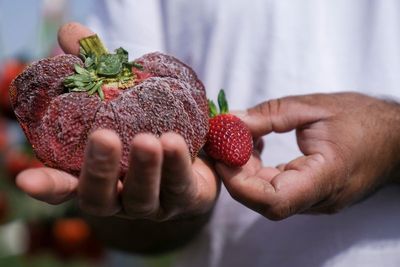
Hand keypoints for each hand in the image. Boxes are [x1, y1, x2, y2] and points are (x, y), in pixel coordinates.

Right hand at [16, 22, 218, 220]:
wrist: (197, 147)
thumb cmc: (150, 122)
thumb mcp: (123, 96)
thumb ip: (97, 69)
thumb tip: (71, 33)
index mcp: (98, 177)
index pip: (65, 187)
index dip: (47, 185)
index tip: (25, 178)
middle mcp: (120, 196)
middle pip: (101, 197)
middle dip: (100, 169)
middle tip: (103, 137)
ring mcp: (153, 202)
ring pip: (142, 196)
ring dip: (144, 168)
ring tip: (147, 139)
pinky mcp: (186, 198)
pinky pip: (180, 186)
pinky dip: (176, 165)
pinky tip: (174, 141)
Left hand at [217, 93, 399, 219]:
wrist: (397, 137)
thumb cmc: (364, 119)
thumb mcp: (313, 107)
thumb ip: (270, 115)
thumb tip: (231, 122)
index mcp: (326, 178)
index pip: (273, 200)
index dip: (239, 183)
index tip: (221, 156)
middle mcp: (319, 198)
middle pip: (264, 200)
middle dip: (235, 172)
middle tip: (222, 142)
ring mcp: (316, 200)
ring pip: (267, 196)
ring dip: (245, 171)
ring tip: (238, 139)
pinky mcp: (312, 195)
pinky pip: (277, 189)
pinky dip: (258, 171)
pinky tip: (254, 147)